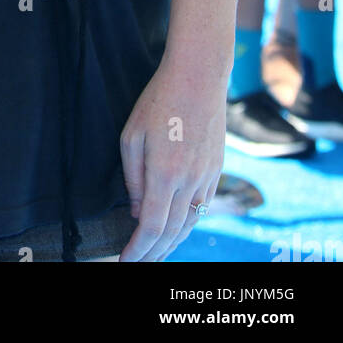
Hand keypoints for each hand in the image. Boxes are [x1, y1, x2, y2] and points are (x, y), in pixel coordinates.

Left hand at [118, 60, 225, 261]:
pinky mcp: (217, 170)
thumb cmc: (159, 102)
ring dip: (173, 244)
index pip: (151, 227)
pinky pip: (203, 207)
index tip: (125, 261)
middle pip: (173, 233)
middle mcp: (190, 182)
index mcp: (165, 174)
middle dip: (154, 254)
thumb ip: (133, 178)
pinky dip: (189, 224)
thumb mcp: (132, 135)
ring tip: (156, 254)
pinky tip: (178, 228)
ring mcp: (208, 177)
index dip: (138, 250)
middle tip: (138, 264)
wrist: (199, 78)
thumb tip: (137, 212)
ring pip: (191, 224)